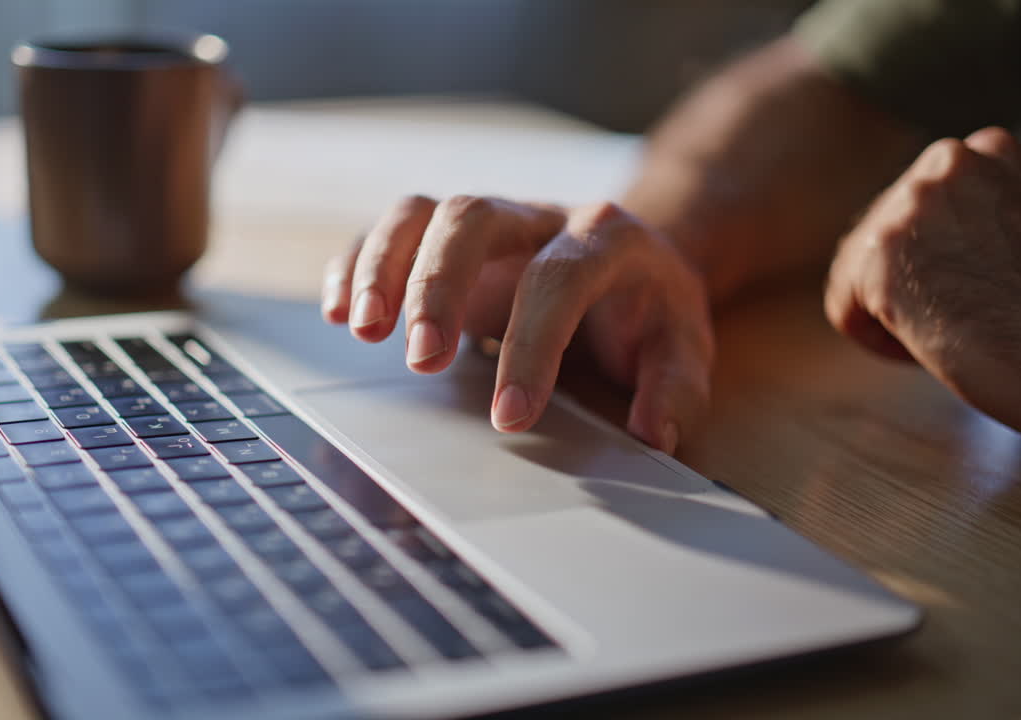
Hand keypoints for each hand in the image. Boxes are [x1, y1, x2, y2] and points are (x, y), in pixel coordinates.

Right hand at [321, 195, 713, 453]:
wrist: (633, 259)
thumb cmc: (648, 311)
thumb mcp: (683, 348)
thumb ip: (675, 388)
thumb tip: (652, 433)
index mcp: (604, 238)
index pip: (559, 280)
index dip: (533, 347)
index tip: (509, 419)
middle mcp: (537, 217)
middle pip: (472, 219)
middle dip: (437, 287)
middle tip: (420, 361)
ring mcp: (487, 221)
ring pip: (420, 212)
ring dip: (382, 266)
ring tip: (359, 330)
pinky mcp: (445, 237)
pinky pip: (391, 232)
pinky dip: (357, 264)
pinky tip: (337, 311)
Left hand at [825, 127, 1020, 436]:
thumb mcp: (1020, 232)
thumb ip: (971, 215)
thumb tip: (918, 235)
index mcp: (988, 150)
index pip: (917, 206)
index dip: (939, 259)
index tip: (979, 287)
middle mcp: (948, 161)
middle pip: (881, 233)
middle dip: (911, 281)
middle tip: (966, 314)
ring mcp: (912, 201)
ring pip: (859, 269)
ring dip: (894, 311)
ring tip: (952, 331)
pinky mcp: (881, 251)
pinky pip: (844, 307)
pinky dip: (876, 340)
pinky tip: (924, 350)